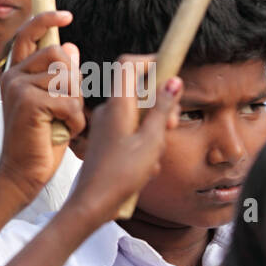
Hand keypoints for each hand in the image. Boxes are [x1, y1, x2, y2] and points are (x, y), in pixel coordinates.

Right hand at [0, 11, 85, 202]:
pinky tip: (65, 132)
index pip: (28, 34)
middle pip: (59, 55)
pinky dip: (76, 120)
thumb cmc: (41, 140)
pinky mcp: (27, 102)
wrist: (22, 174)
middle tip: (67, 108)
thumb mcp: (55, 103)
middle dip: (74, 82)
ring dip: (76, 104)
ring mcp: (18, 87)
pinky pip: (69, 101)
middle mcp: (13, 76)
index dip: (46, 19)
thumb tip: (70, 46)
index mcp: (18, 73)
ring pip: (68, 79)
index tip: (67, 15)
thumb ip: (61, 76)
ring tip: (64, 123)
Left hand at [67, 60, 181, 223]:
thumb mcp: (151, 142)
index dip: (150, 61)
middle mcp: (109, 111)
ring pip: (138, 117)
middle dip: (160, 107)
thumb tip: (174, 81)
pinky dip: (143, 146)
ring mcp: (106, 126)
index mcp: (118, 105)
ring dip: (153, 132)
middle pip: (139, 93)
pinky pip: (131, 134)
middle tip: (171, 126)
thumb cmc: (120, 175)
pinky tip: (146, 168)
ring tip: (155, 156)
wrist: (91, 205)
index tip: (170, 69)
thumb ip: (163, 110)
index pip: (129, 64)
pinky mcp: (106, 141)